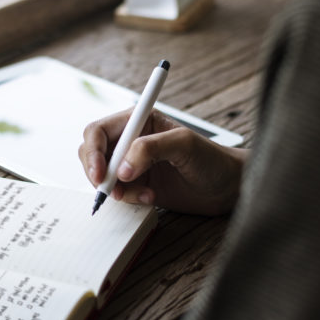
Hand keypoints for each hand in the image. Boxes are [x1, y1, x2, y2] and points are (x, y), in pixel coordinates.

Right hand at [79, 109, 247, 215]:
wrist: (228, 187)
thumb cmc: (212, 159)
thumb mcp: (184, 145)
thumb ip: (150, 149)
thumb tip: (122, 168)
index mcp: (139, 121)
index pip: (99, 131)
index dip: (93, 152)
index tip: (101, 173)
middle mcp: (131, 140)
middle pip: (92, 152)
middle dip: (98, 173)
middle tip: (111, 190)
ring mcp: (132, 163)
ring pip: (102, 175)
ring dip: (117, 189)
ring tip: (143, 194)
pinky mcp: (137, 184)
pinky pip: (117, 192)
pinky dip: (128, 198)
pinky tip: (150, 197)